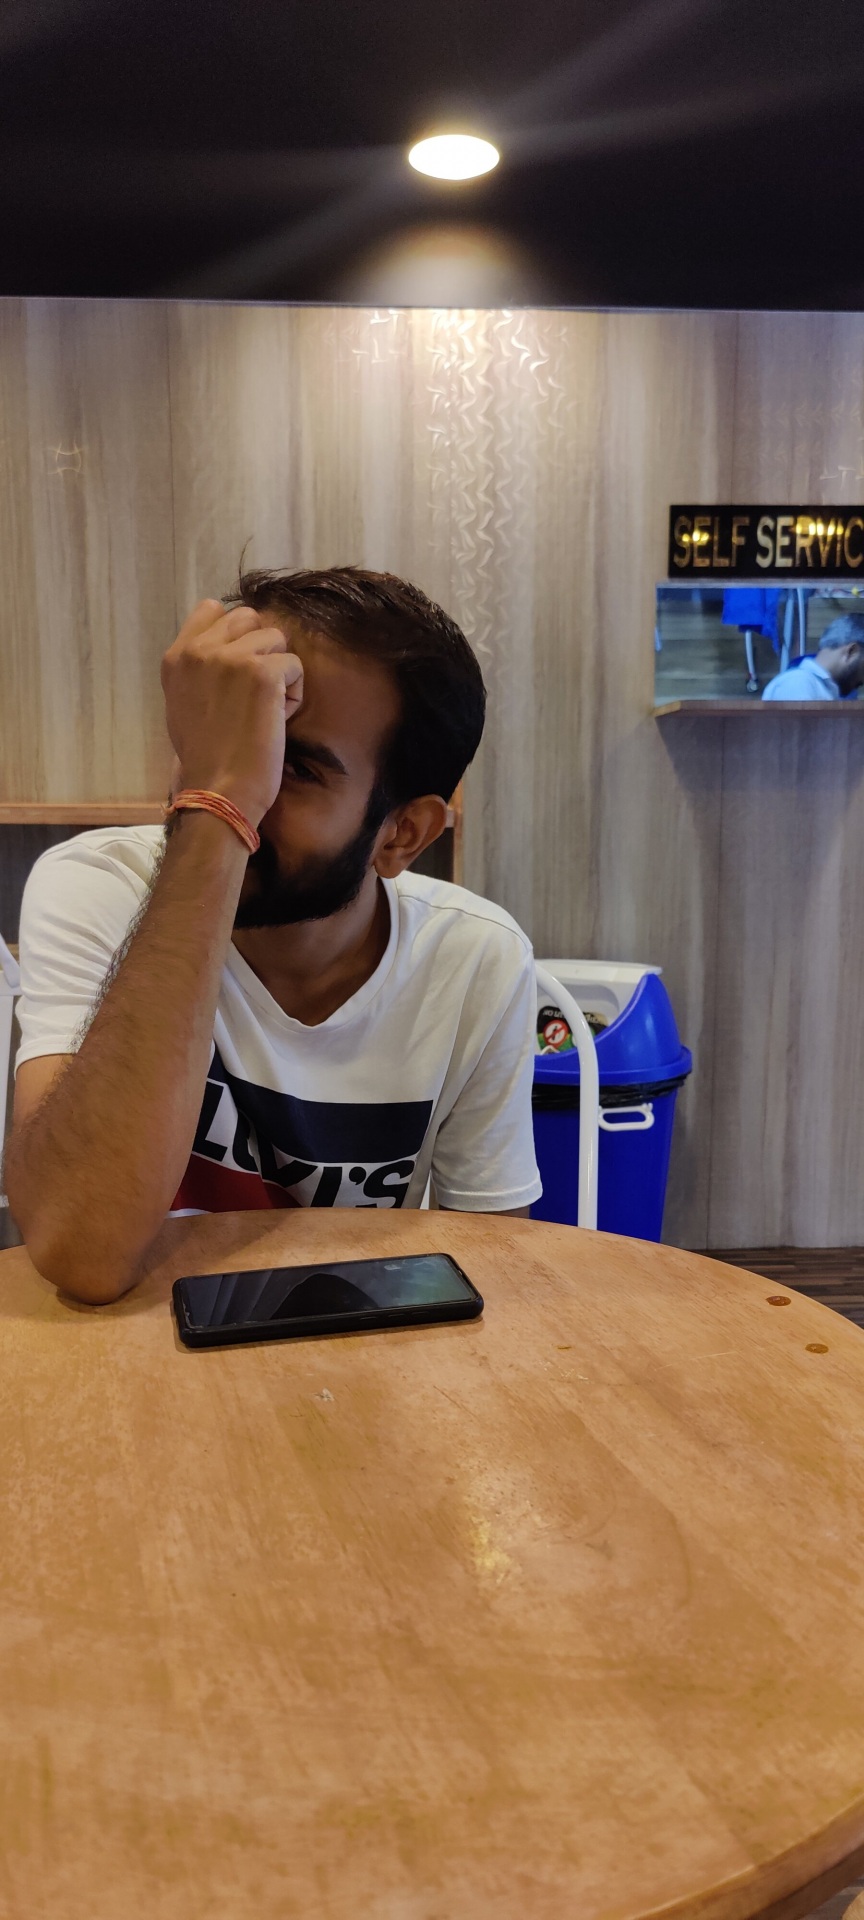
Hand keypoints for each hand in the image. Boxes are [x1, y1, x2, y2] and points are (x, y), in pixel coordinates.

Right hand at [161, 600, 303, 827]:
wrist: (218, 789)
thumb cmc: (205, 757)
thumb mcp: (183, 703)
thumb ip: (199, 669)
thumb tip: (225, 649)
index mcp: (177, 657)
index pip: (211, 609)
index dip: (235, 633)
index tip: (238, 667)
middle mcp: (200, 650)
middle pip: (249, 618)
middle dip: (261, 649)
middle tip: (256, 691)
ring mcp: (231, 658)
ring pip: (276, 639)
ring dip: (280, 671)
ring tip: (266, 708)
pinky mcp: (263, 672)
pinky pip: (295, 665)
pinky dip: (294, 694)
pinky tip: (276, 719)